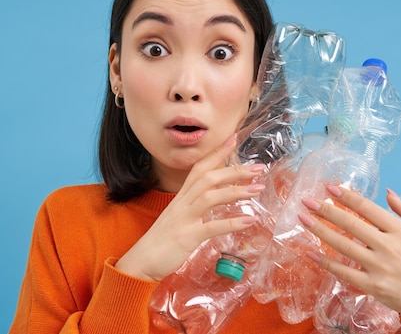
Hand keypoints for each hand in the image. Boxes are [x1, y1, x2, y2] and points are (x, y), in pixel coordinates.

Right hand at [115, 134, 264, 280]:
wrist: (141, 262)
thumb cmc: (162, 241)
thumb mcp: (178, 217)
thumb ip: (194, 206)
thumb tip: (214, 199)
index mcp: (182, 197)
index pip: (200, 167)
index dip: (217, 152)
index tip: (234, 138)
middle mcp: (183, 203)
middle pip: (208, 177)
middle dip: (234, 170)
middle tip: (259, 167)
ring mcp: (184, 219)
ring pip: (210, 196)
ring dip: (236, 191)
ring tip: (258, 189)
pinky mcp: (187, 237)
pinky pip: (211, 227)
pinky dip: (232, 223)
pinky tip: (249, 221)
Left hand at [299, 185, 400, 315]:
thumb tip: (387, 193)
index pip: (368, 209)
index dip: (348, 197)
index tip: (330, 188)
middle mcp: (388, 247)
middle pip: (351, 225)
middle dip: (326, 210)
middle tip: (307, 200)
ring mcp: (379, 268)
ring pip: (343, 246)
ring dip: (320, 231)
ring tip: (303, 219)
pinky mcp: (372, 286)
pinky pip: (344, 273)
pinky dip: (325, 263)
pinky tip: (310, 253)